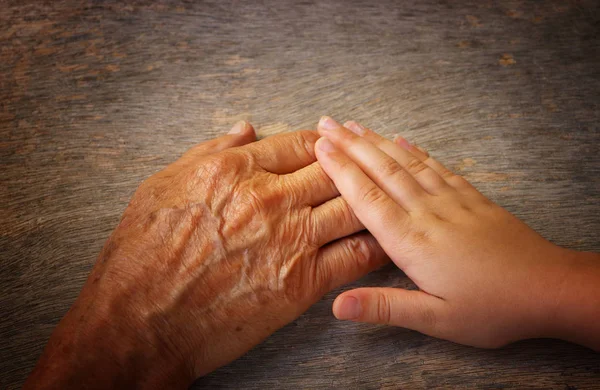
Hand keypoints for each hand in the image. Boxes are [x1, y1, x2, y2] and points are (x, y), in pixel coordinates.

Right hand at [25, 121, 386, 388]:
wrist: (141, 320)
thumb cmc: (143, 253)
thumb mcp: (164, 184)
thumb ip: (211, 151)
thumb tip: (246, 129)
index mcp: (236, 170)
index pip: (300, 144)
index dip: (324, 143)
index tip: (333, 147)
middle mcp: (270, 198)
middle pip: (335, 171)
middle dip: (354, 166)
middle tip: (369, 167)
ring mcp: (291, 240)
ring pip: (353, 207)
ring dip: (372, 201)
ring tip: (386, 198)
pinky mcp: (302, 282)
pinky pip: (355, 255)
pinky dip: (374, 244)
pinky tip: (383, 239)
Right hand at [315, 117, 599, 349]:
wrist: (548, 288)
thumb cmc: (492, 308)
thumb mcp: (436, 319)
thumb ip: (385, 307)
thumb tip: (337, 306)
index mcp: (411, 240)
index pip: (366, 198)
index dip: (340, 170)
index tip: (319, 147)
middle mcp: (426, 211)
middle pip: (381, 170)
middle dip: (350, 144)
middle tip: (325, 123)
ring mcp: (450, 200)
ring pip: (405, 162)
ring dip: (376, 141)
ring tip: (354, 124)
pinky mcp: (470, 197)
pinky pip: (436, 166)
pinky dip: (415, 149)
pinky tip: (402, 139)